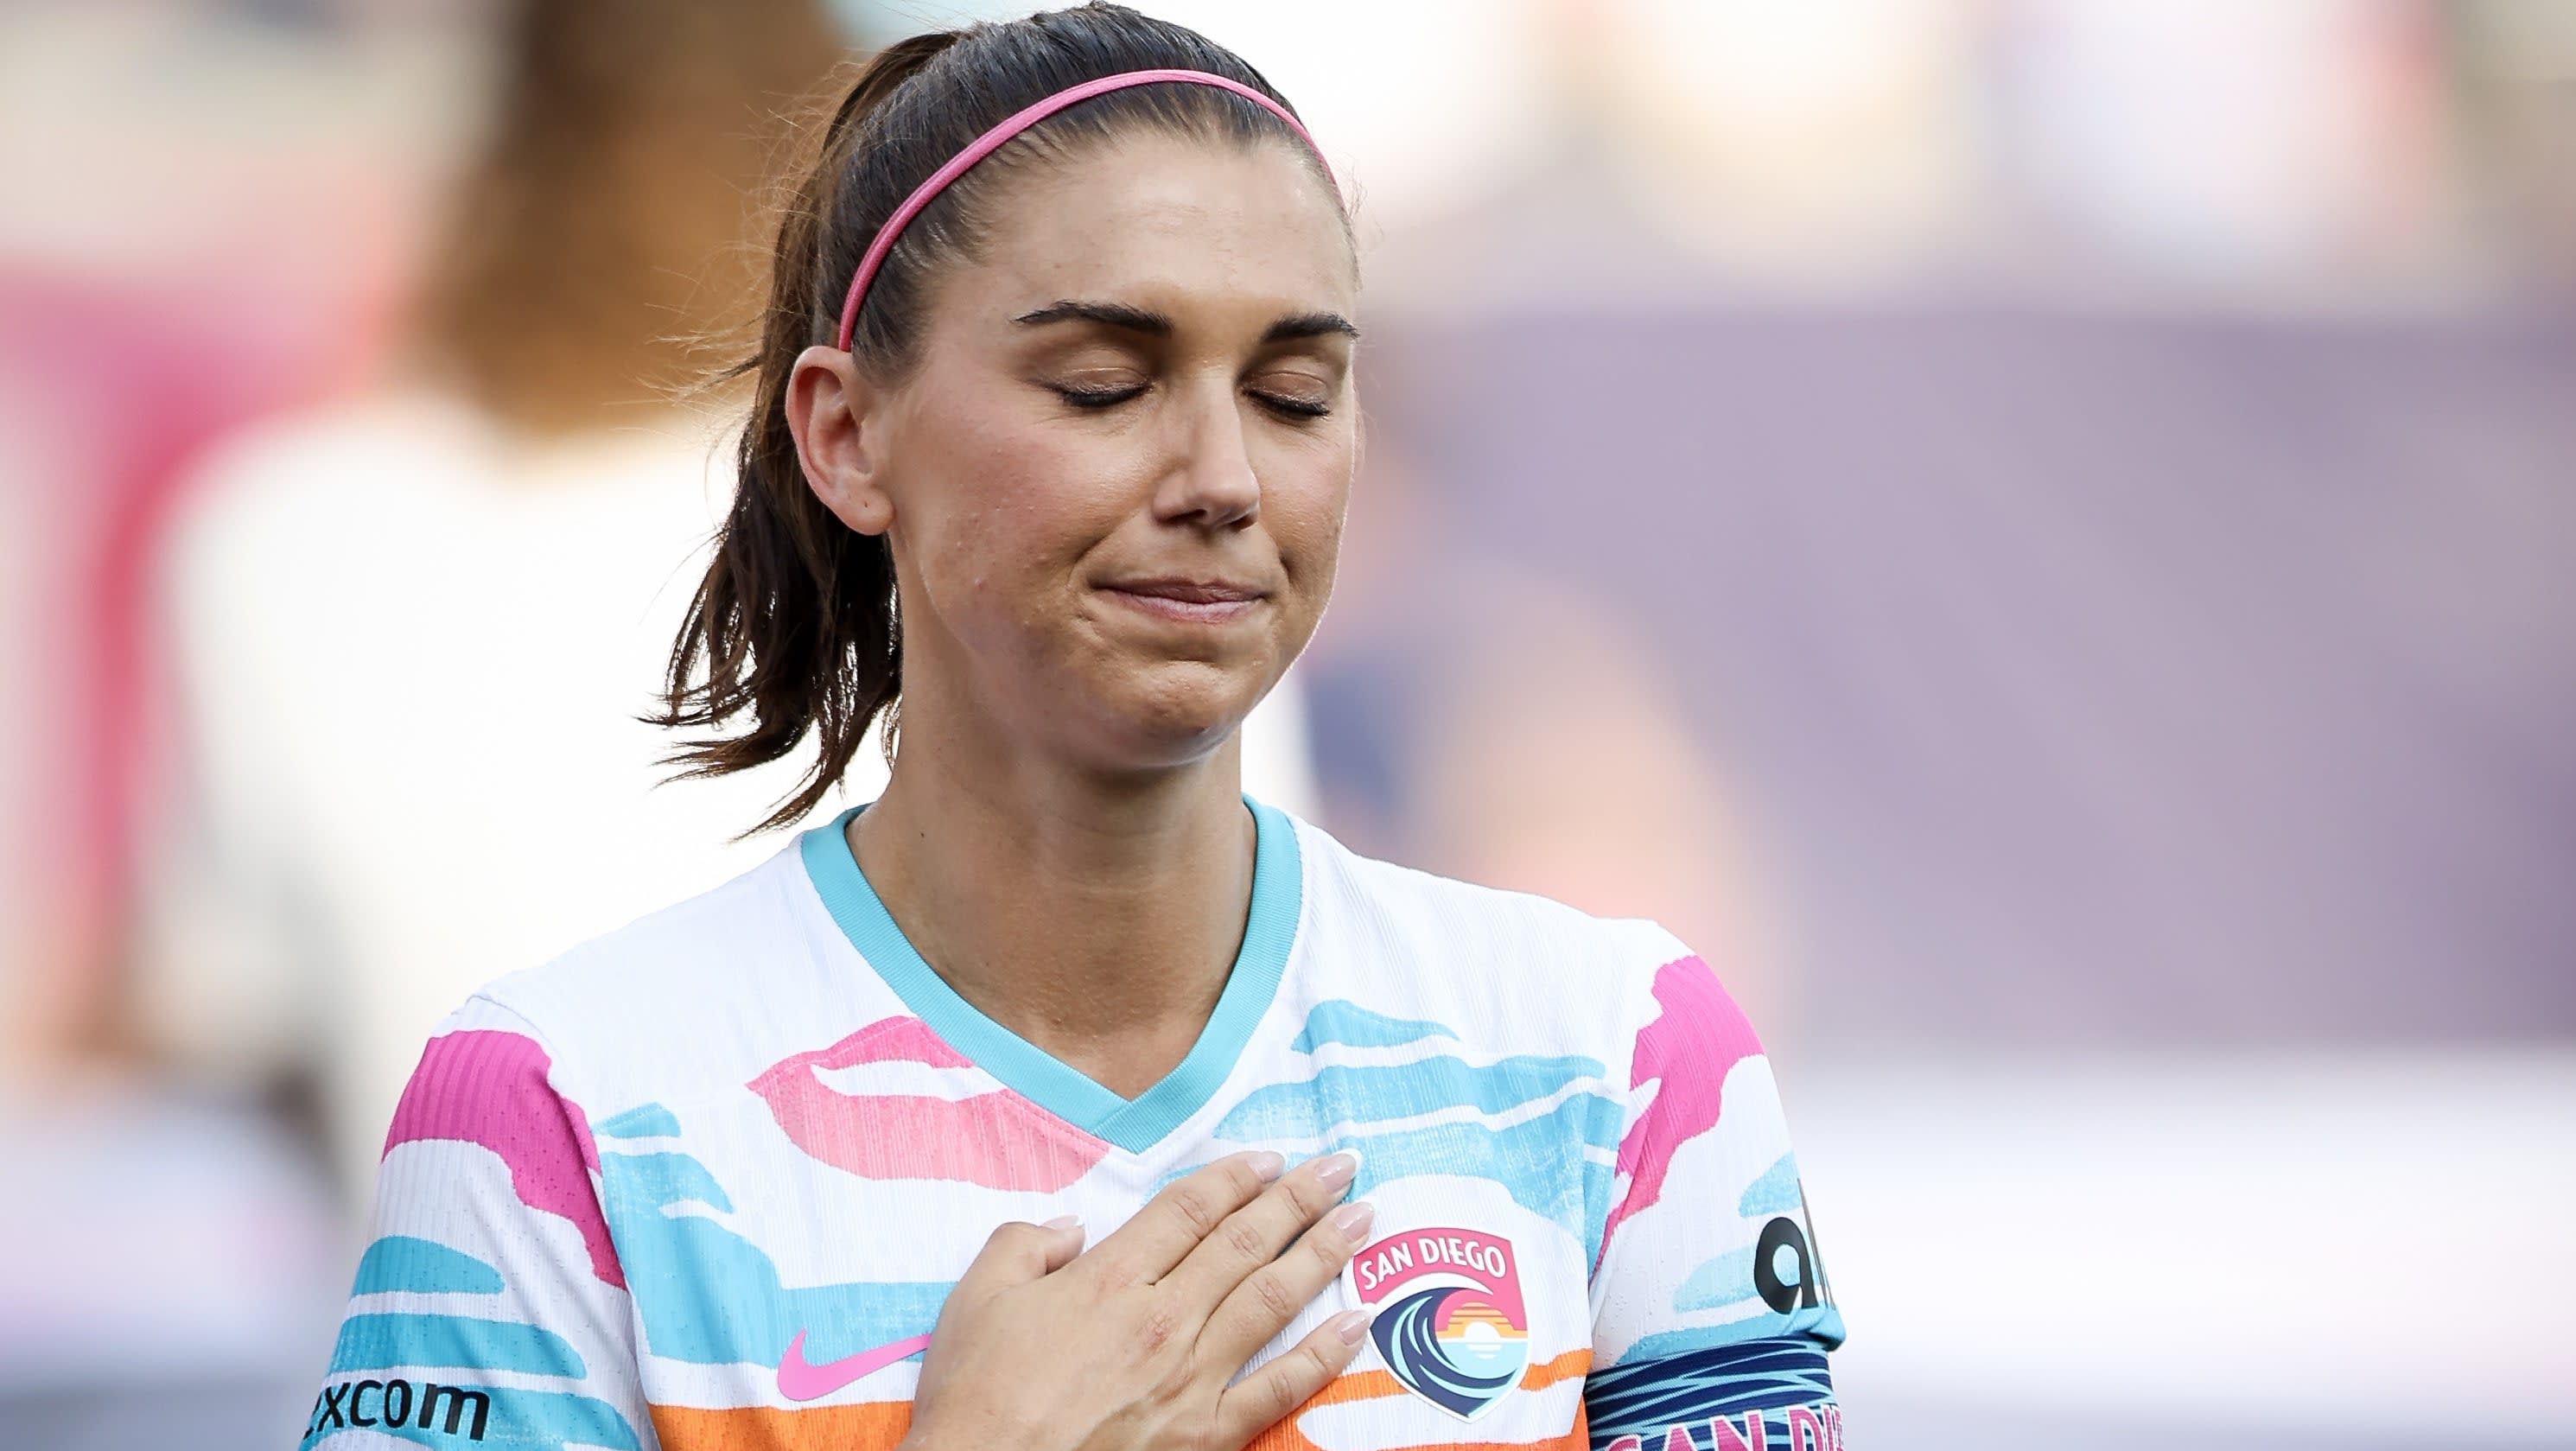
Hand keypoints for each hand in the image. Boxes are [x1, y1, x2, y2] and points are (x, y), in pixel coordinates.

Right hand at [900, 1149, 1373, 1450]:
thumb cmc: (975, 1397)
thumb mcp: (978, 1298)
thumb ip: (1026, 1244)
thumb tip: (1072, 1227)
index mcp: (1110, 1279)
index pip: (1189, 1211)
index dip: (1235, 1179)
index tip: (1270, 1158)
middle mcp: (1163, 1318)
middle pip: (1245, 1243)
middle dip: (1299, 1198)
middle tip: (1342, 1167)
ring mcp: (1191, 1378)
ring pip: (1272, 1300)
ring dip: (1323, 1253)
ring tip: (1363, 1219)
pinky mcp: (1205, 1435)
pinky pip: (1279, 1388)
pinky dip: (1323, 1354)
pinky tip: (1356, 1323)